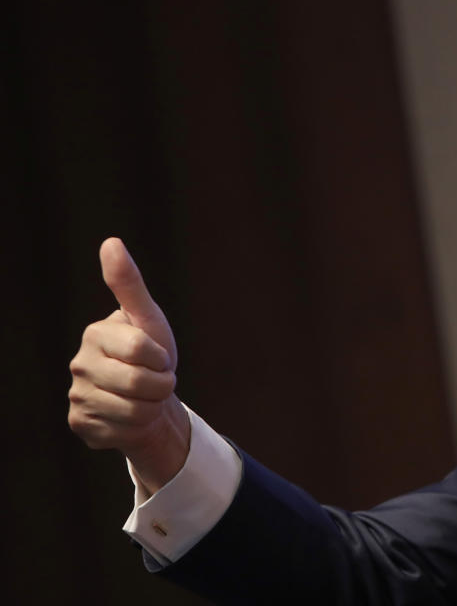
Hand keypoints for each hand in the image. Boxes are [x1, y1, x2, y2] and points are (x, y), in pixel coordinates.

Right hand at [68, 238, 189, 494]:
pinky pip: (122, 431)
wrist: (150, 398)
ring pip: (133, 411)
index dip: (162, 357)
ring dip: (152, 407)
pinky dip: (137, 427)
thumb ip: (129, 284)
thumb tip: (111, 242)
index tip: (159, 356)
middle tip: (158, 381)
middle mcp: (79, 364)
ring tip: (146, 398)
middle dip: (161, 385)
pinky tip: (130, 416)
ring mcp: (77, 395)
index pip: (142, 349)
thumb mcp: (149, 319)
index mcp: (96, 334)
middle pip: (138, 383)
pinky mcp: (81, 424)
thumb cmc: (151, 354)